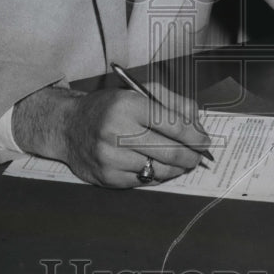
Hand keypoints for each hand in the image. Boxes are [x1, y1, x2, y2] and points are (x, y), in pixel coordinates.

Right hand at [12, 83, 211, 187]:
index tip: (205, 142)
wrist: (69, 126)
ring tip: (182, 163)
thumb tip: (198, 126)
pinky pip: (144, 181)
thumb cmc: (110, 107)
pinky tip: (159, 168)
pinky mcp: (107, 177)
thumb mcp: (139, 92)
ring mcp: (110, 157)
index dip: (194, 136)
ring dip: (176, 169)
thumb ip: (173, 103)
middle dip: (190, 156)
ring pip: (158, 169)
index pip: (171, 124)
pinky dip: (157, 176)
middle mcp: (116, 131)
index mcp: (127, 105)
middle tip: (199, 156)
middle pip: (168, 150)